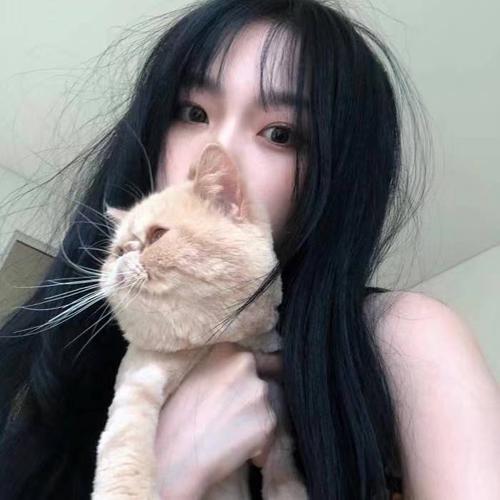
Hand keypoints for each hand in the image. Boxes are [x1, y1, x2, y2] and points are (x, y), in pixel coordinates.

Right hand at [154, 342, 283, 496]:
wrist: (175, 457)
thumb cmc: (174, 419)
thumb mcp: (192, 378)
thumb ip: (218, 368)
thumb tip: (231, 373)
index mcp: (227, 350)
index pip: (256, 357)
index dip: (254, 373)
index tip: (246, 386)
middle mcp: (247, 366)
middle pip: (263, 381)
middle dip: (253, 398)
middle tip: (232, 415)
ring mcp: (259, 393)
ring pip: (266, 407)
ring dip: (255, 420)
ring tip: (230, 435)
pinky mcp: (268, 421)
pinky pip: (269, 433)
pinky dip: (259, 443)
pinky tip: (236, 450)